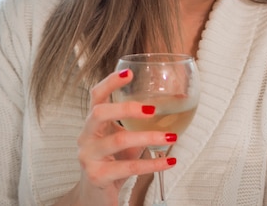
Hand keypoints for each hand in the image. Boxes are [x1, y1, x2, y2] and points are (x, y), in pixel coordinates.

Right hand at [56, 69, 177, 205]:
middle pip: (100, 112)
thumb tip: (180, 102)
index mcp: (94, 122)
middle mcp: (86, 136)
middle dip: (127, 108)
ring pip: (119, 140)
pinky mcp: (98, 176)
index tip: (130, 72)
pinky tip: (169, 161)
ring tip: (172, 136)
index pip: (96, 95)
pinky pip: (129, 167)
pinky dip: (153, 164)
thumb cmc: (114, 160)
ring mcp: (89, 156)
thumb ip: (142, 122)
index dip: (110, 82)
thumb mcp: (126, 137)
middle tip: (153, 109)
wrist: (96, 196)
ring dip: (150, 137)